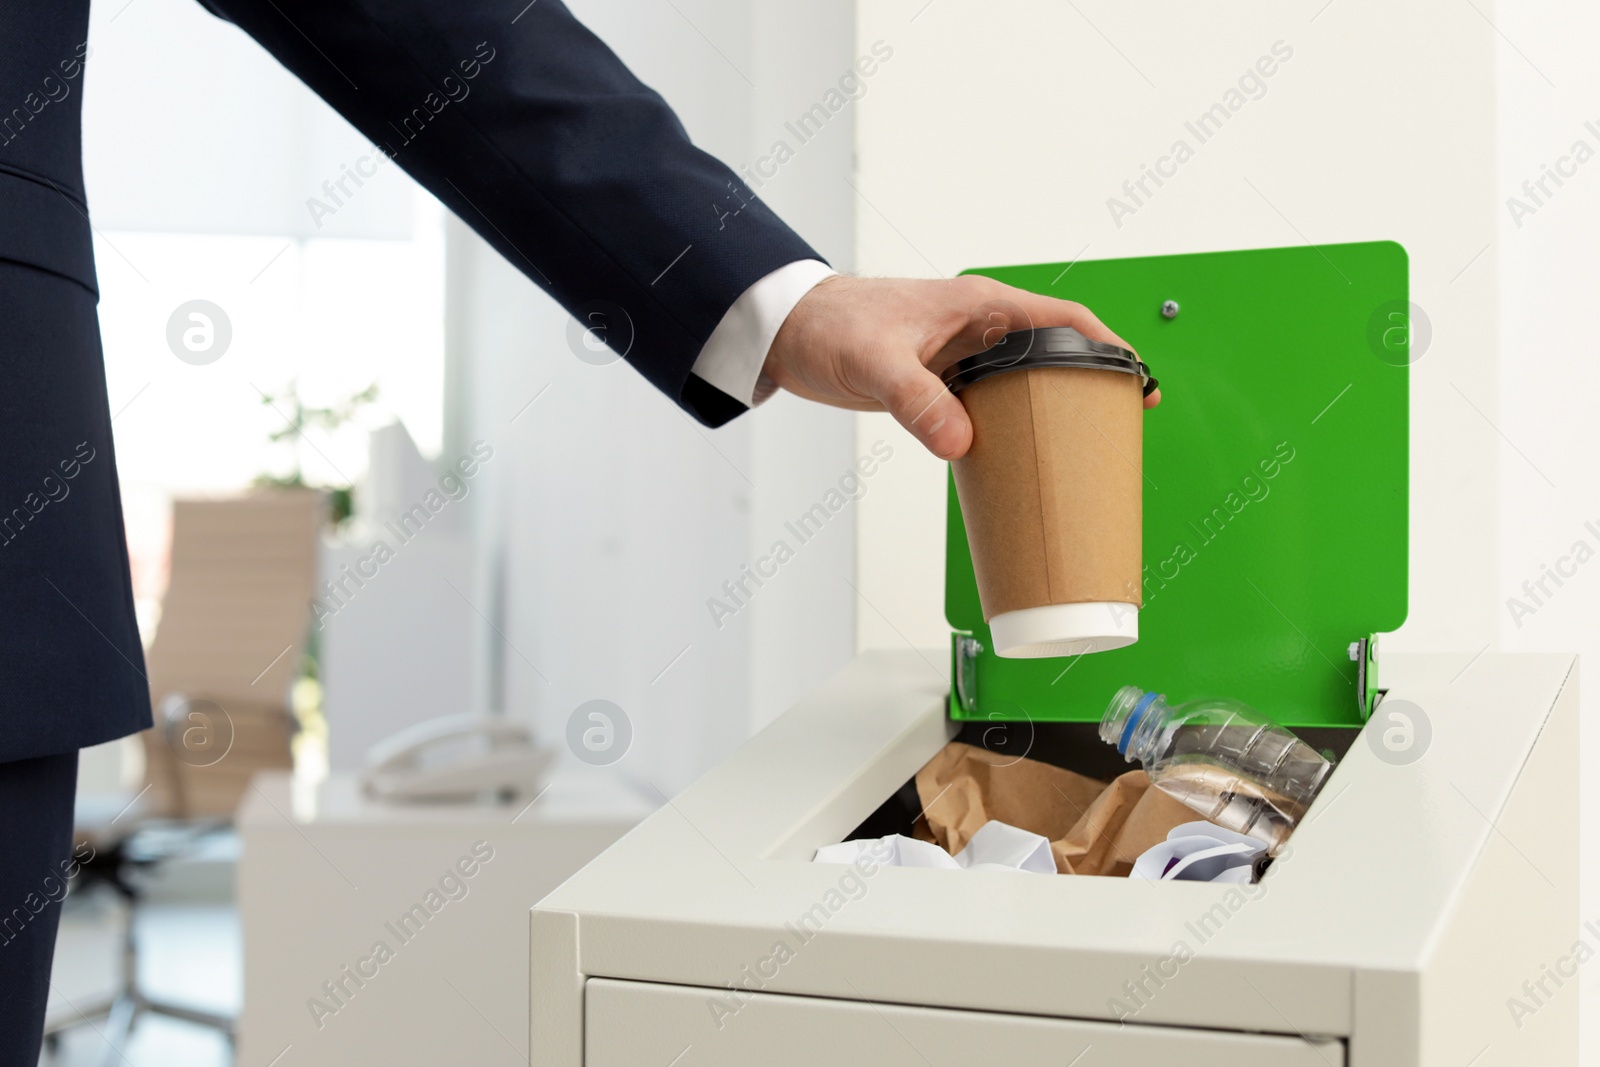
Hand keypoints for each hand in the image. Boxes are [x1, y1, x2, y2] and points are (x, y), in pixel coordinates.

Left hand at [761, 275, 1159, 459]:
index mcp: (978, 305)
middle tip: (1118, 426)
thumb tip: (960, 443)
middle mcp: (978, 326)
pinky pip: (993, 401)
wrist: (786, 331)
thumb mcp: (875, 363)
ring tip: (1080, 448)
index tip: (1136, 378)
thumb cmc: (828, 326)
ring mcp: (962, 353)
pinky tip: (1019, 454)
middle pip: (1055, 353)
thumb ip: (918, 402)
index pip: (1063, 319)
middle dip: (1089, 384)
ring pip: (1025, 380)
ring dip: (1051, 408)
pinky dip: (1012, 424)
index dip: (1106, 347)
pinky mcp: (942, 379)